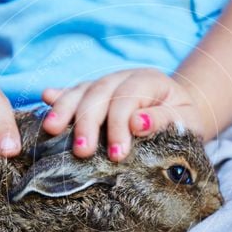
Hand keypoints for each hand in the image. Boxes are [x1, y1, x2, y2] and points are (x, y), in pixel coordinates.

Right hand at [41, 68, 204, 161]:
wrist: (179, 111)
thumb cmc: (184, 121)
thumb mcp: (186, 122)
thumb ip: (164, 119)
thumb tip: (138, 123)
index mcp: (149, 80)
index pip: (128, 98)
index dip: (119, 125)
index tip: (116, 154)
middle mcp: (124, 77)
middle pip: (99, 93)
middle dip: (87, 122)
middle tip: (81, 151)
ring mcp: (106, 83)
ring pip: (82, 91)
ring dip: (65, 109)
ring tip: (52, 130)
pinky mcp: (94, 93)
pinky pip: (73, 92)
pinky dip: (59, 97)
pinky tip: (45, 98)